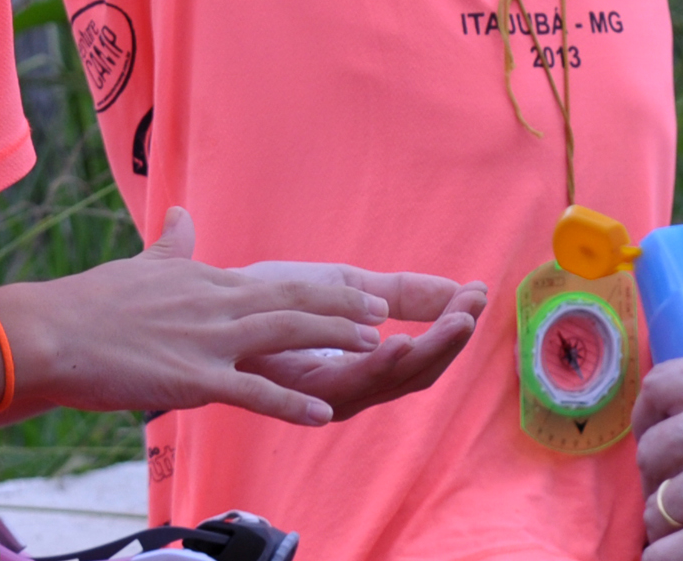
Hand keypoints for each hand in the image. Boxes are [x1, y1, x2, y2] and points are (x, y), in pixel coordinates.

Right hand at [0, 207, 394, 424]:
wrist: (51, 332)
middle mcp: (214, 304)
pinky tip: (322, 415)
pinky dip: (291, 403)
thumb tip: (178, 211)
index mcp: (204, 281)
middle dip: (342, 307)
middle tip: (383, 313)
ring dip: (334, 339)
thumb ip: (170, 245)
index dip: (323, 290)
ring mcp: (207, 340)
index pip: (276, 283)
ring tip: (374, 347)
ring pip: (284, 334)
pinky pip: (253, 391)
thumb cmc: (89, 304)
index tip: (358, 293)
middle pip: (293, 301)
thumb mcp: (139, 267)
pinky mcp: (193, 377)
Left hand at [234, 263, 485, 419]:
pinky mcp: (299, 394)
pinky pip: (346, 386)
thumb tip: (462, 288)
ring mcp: (325, 395)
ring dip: (426, 352)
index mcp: (361, 364)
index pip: (420, 352)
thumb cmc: (265, 298)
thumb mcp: (342, 287)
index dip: (451, 326)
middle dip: (448, 342)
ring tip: (455, 323)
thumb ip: (399, 292)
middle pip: (415, 374)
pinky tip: (397, 343)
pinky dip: (376, 367)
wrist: (204, 303)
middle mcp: (349, 386)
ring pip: (390, 382)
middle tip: (473, 310)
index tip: (478, 293)